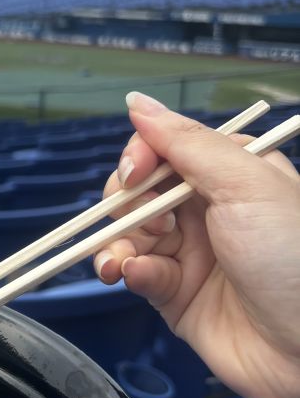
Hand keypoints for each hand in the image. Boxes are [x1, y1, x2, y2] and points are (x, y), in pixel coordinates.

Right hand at [94, 92, 299, 397]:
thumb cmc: (291, 260)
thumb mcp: (245, 185)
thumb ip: (186, 143)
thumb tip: (138, 103)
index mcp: (231, 173)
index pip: (167, 147)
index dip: (141, 157)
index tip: (135, 174)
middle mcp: (208, 209)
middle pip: (140, 188)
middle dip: (126, 201)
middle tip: (144, 220)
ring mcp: (190, 252)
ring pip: (128, 230)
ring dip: (115, 240)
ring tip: (120, 259)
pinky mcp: (174, 294)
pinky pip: (134, 270)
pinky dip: (126, 269)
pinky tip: (134, 276)